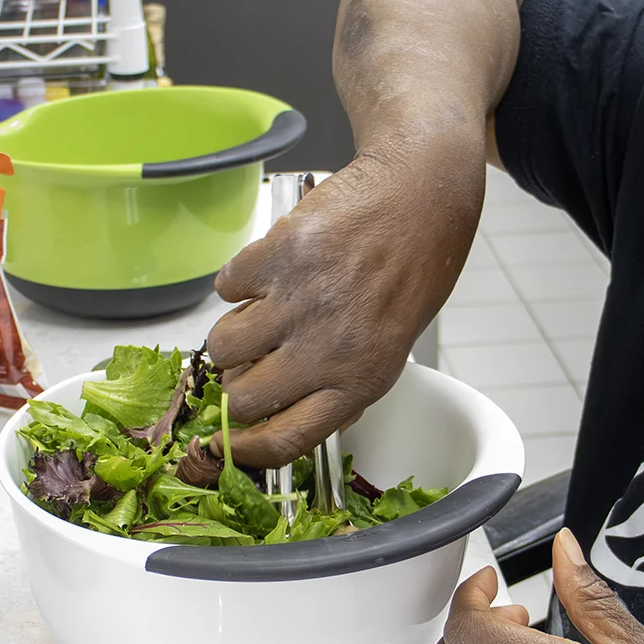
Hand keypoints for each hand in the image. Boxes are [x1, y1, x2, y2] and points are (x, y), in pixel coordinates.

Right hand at [206, 139, 483, 466]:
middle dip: (237, 383)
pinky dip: (241, 278)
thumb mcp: (394, 343)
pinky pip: (225, 286)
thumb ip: (347, 381)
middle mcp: (329, 350)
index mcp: (362, 379)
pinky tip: (274, 268)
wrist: (420, 194)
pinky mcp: (277, 256)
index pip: (287, 440)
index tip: (225, 444)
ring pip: (223, 345)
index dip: (245, 449)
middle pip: (242, 397)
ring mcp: (300, 303)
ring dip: (234, 331)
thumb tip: (296, 416)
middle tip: (253, 358)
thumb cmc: (414, 267)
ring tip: (265, 309)